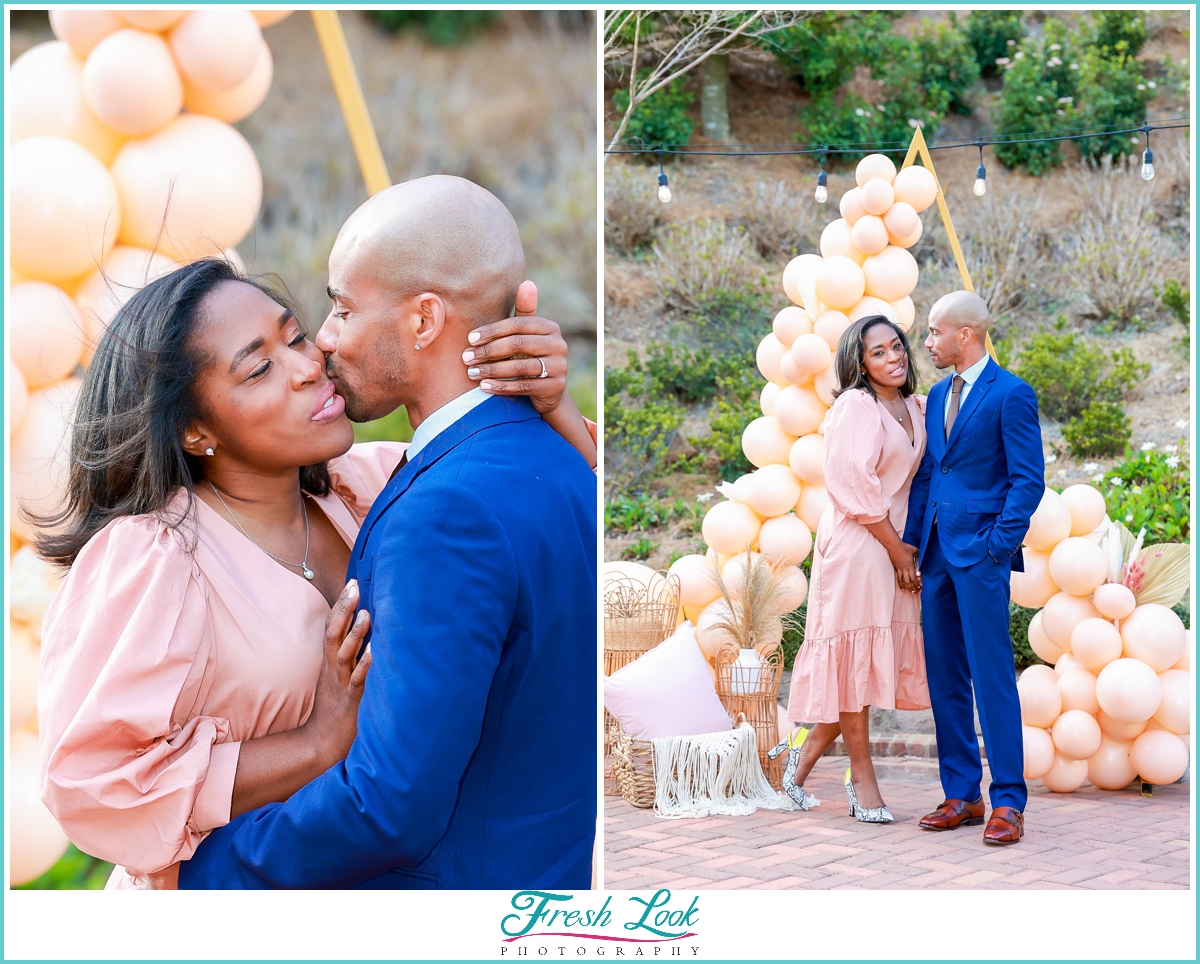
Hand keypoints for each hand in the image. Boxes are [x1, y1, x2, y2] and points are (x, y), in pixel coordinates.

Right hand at [302, 580, 371, 769]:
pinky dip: (365, 666)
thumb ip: (348, 654)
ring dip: (355, 634)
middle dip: (344, 610)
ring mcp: (341, 684)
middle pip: (334, 634)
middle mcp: (333, 669)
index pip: (332, 627)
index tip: (352, 583)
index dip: (340, 605)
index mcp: (330, 661)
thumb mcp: (339, 676)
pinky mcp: (351, 700)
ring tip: (367, 614)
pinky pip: (358, 681)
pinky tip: (375, 653)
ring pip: (345, 655)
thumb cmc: (336, 706)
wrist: (322, 742)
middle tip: (354, 587)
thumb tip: (365, 630)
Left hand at [462, 280, 568, 414]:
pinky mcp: (556, 387)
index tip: (469, 339)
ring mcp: (560, 367)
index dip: (492, 331)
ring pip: (520, 367)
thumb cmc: (530, 355)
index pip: (517, 325)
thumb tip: (527, 283)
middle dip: (489, 351)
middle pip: (518, 344)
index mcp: (550, 327)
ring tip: (472, 373)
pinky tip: (485, 387)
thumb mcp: (527, 334)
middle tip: (466, 358)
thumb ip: (524, 311)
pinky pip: (525, 387)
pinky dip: (502, 387)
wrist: (548, 389)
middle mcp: (559, 345)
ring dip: (492, 370)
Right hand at [889, 542, 921, 592]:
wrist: (894, 546)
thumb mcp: (915, 550)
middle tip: (915, 592)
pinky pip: (898, 578)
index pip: (914, 577)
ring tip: (909, 592)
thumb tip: (923, 556)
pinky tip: (902, 587)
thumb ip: (919, 554)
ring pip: (903, 581)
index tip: (920, 586)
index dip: (917, 583)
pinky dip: (900, 583)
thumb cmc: (904, 547)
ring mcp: (899, 569)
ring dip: (906, 587)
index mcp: (910, 565)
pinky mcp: (896, 568)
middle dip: (912, 587)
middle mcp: (905, 569)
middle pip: (908, 581)